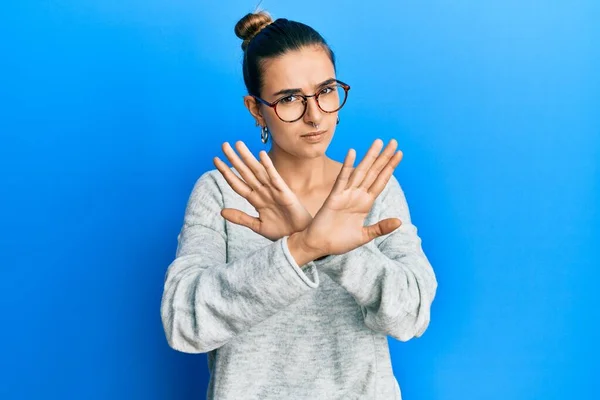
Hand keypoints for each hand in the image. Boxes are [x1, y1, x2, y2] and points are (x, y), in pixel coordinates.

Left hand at [213, 141, 312, 240]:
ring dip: (248, 158)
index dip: (227, 172)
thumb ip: (240, 217)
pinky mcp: (285, 193)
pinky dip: (268, 166)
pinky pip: (275, 178)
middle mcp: (263, 192)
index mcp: (256, 200)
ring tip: (238, 144)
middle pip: (246, 173)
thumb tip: (221, 211)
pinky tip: (261, 155)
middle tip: (224, 145)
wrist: (299, 238)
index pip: (238, 183)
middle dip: (234, 159)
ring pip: (258, 172)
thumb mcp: (257, 225)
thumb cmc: (281, 231)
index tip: (216, 160)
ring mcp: (274, 191)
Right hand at [298, 138, 403, 256]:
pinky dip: (347, 166)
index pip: (380, 181)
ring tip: (378, 142)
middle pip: (373, 172)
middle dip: (384, 157)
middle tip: (393, 141)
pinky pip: (342, 179)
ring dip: (369, 157)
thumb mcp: (364, 236)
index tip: (399, 154)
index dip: (390, 168)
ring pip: (360, 172)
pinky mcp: (334, 197)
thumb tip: (399, 221)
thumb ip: (380, 228)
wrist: (318, 245)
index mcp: (365, 203)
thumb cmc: (338, 241)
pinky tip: (352, 153)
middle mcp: (357, 195)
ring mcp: (346, 194)